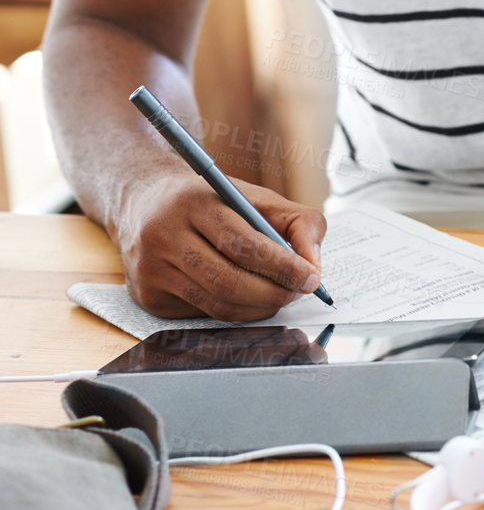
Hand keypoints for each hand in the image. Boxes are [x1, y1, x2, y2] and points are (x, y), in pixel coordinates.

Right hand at [112, 169, 326, 320]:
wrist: (143, 201)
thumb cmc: (210, 200)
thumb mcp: (254, 196)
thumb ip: (296, 222)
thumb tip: (314, 264)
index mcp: (194, 202)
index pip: (244, 244)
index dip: (282, 266)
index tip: (310, 277)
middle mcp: (165, 235)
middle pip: (229, 281)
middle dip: (273, 294)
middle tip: (298, 292)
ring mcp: (151, 269)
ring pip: (217, 305)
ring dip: (258, 308)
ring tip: (278, 296)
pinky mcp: (148, 296)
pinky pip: (201, 314)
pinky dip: (234, 312)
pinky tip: (246, 299)